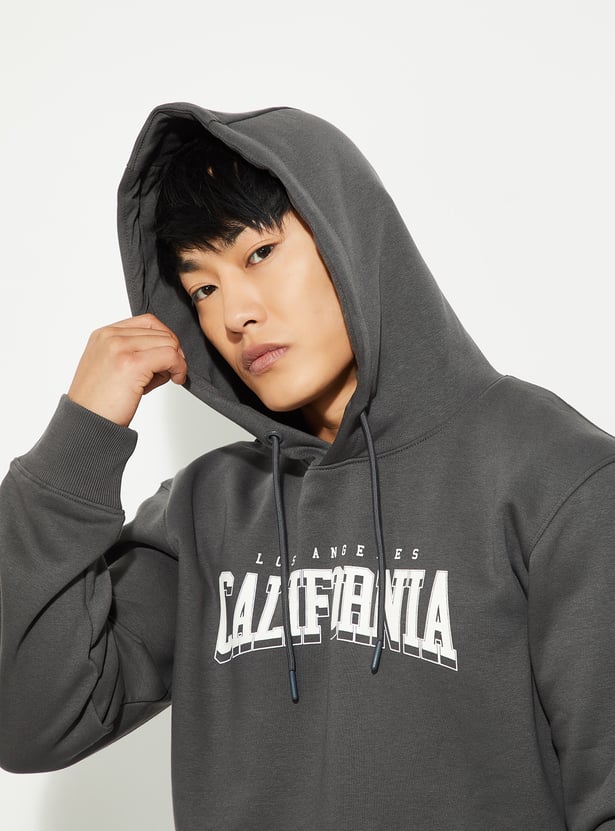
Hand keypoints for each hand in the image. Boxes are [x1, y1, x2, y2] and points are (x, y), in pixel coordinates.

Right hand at [67, 314, 187, 425]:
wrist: (87, 423)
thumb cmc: (99, 403)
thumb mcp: (110, 366)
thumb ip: (132, 352)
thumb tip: (166, 350)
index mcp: (104, 334)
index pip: (147, 322)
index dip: (164, 339)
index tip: (167, 359)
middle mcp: (110, 337)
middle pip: (160, 331)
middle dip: (171, 352)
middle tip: (167, 373)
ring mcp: (120, 348)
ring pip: (168, 342)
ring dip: (175, 361)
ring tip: (164, 379)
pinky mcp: (132, 364)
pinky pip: (170, 356)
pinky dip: (179, 367)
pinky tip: (175, 379)